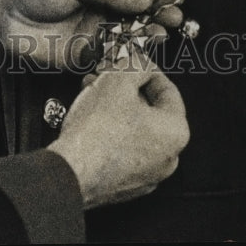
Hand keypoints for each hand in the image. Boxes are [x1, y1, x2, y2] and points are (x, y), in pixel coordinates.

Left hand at [0, 0, 181, 71]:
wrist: (0, 17)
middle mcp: (98, 10)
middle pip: (136, 14)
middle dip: (156, 16)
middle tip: (173, 18)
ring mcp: (92, 34)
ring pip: (128, 38)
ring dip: (146, 37)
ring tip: (160, 34)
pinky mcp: (83, 57)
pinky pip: (111, 60)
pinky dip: (126, 58)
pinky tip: (137, 54)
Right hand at [48, 50, 188, 208]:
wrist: (71, 171)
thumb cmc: (97, 133)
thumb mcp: (118, 80)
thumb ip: (135, 64)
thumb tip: (139, 61)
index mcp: (175, 132)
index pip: (168, 89)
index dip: (146, 69)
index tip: (133, 62)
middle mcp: (167, 157)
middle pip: (150, 109)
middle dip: (126, 87)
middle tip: (109, 74)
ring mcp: (146, 174)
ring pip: (134, 127)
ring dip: (115, 104)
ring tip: (93, 89)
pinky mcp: (125, 183)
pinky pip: (123, 147)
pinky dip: (110, 128)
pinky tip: (91, 114)